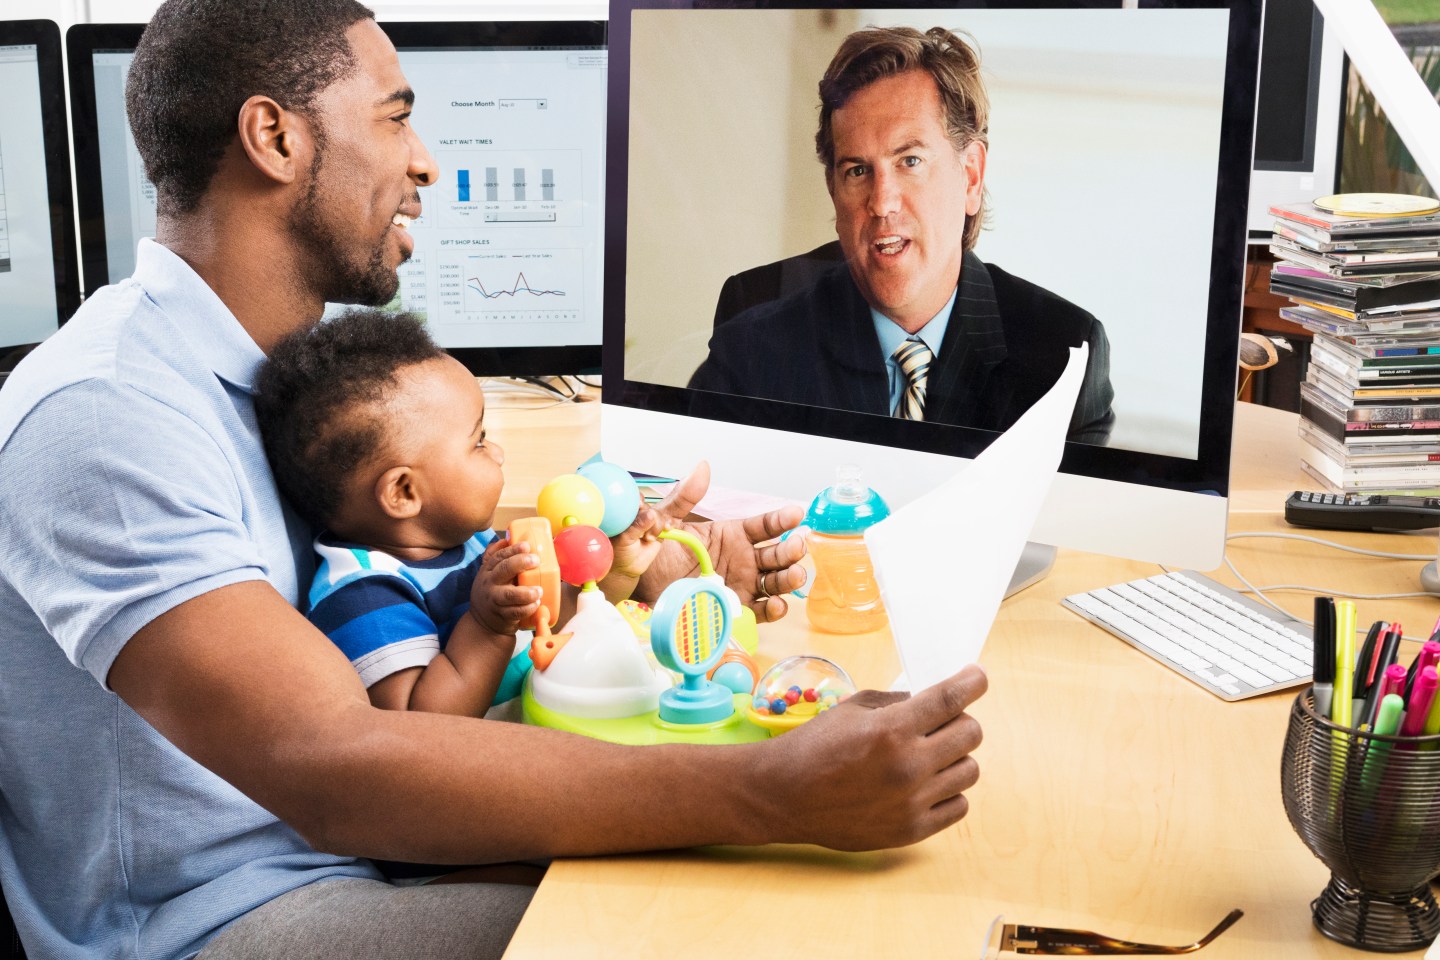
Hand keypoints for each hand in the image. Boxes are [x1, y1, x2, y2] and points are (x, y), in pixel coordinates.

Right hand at [468, 537, 541, 636]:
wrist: (482, 623)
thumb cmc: (492, 593)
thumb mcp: (488, 574)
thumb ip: (496, 557)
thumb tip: (507, 538)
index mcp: (488, 571)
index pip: (499, 556)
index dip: (513, 549)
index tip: (526, 545)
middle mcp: (490, 584)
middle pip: (503, 570)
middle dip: (520, 563)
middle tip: (536, 560)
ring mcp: (495, 600)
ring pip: (510, 594)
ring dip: (527, 592)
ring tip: (539, 590)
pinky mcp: (502, 616)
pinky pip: (516, 612)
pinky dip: (528, 608)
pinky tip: (536, 603)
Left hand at [598, 504, 664, 602]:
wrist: (627, 566)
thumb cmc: (619, 552)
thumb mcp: (625, 539)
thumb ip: (637, 526)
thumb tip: (650, 514)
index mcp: (624, 513)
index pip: (631, 499)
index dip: (638, 501)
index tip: (640, 506)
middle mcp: (636, 514)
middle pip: (647, 507)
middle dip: (650, 517)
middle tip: (645, 533)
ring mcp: (648, 521)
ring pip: (658, 515)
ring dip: (657, 526)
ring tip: (649, 538)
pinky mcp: (659, 528)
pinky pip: (667, 522)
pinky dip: (668, 525)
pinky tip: (667, 529)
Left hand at [634, 461, 806, 622]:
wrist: (638, 585)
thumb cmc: (654, 551)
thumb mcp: (668, 520)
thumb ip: (685, 496)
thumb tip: (702, 468)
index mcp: (731, 535)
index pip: (765, 526)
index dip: (782, 520)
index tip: (796, 514)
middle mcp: (742, 559)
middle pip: (776, 554)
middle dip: (791, 551)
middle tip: (796, 546)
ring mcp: (741, 585)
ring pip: (774, 582)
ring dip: (788, 579)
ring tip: (794, 575)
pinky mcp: (735, 609)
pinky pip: (759, 611)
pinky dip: (772, 609)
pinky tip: (776, 603)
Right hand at [758, 665, 985, 850]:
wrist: (782, 795)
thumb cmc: (812, 746)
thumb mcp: (851, 709)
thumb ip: (897, 703)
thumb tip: (931, 701)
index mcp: (891, 729)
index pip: (951, 700)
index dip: (973, 683)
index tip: (977, 677)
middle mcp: (907, 766)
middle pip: (970, 734)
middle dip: (961, 720)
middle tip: (941, 722)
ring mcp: (912, 802)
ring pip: (970, 770)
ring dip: (955, 756)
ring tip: (930, 755)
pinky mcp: (911, 830)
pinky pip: (958, 806)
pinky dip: (949, 790)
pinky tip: (926, 783)